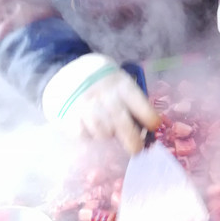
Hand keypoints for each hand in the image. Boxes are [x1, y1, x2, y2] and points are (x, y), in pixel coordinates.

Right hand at [42, 54, 159, 153]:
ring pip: (103, 131)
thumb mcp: (117, 79)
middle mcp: (103, 93)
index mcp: (119, 83)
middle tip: (137, 149)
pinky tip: (90, 128)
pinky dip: (89, 135)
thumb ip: (129, 98)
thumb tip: (145, 126)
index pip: (138, 102)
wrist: (65, 71)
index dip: (148, 117)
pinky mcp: (68, 115)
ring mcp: (84, 104)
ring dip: (108, 135)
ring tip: (109, 131)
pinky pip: (83, 134)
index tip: (155, 127)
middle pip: (121, 121)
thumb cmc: (100, 79)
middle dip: (132, 139)